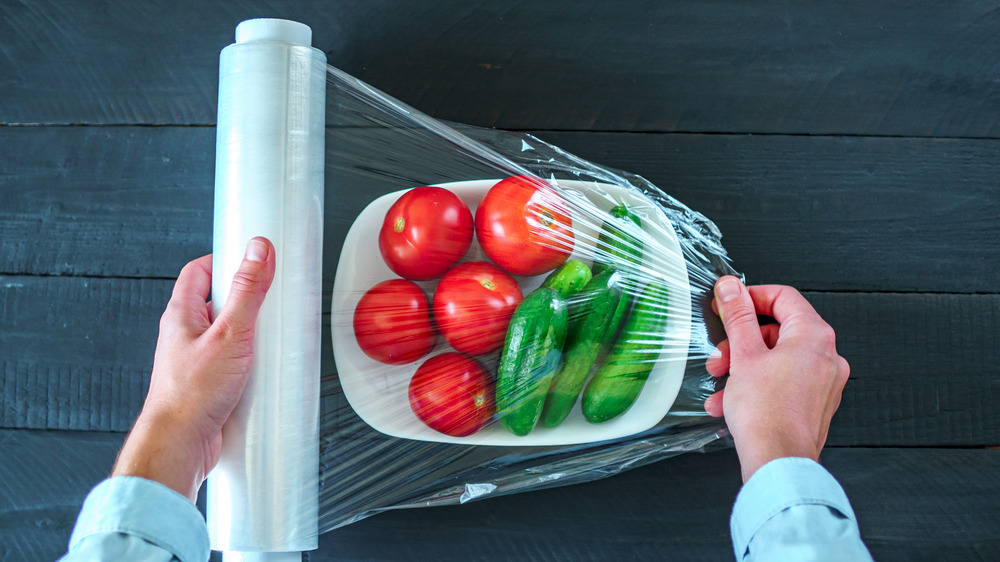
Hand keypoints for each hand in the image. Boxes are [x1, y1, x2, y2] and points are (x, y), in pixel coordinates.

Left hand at [112, 237, 275, 500]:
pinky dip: (252, 364)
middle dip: (247, 300)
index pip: (199, 271)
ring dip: (252, 336)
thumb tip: (257, 251)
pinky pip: (234, 365)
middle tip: (271, 298)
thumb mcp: (230, 333)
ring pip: (228, 336)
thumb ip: (246, 291)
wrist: (180, 445)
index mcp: (182, 315)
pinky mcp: (210, 385)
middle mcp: (186, 336)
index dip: (225, 259)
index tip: (252, 258)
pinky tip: (267, 370)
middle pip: (218, 303)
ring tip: (273, 336)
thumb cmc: (192, 394)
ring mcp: (197, 361)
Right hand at [704, 276, 849, 482]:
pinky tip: (731, 401)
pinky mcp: (815, 403)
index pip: (783, 297)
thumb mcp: (743, 355)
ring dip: (743, 367)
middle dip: (741, 341)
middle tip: (720, 353)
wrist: (778, 461)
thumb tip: (731, 288)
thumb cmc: (767, 414)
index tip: (729, 303)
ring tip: (722, 383)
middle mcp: (827, 357)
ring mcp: (824, 382)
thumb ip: (737, 316)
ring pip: (777, 359)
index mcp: (814, 336)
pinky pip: (783, 382)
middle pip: (778, 331)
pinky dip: (757, 385)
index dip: (750, 297)